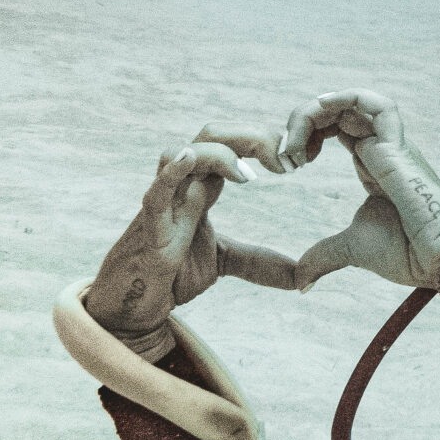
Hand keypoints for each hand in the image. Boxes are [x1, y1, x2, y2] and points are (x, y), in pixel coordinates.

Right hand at [84, 127, 296, 346]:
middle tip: (287, 159)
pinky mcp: (149, 230)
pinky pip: (155, 194)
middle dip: (251, 136)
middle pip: (212, 135)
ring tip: (250, 176)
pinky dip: (171, 173)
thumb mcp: (225, 262)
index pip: (234, 144)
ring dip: (218, 154)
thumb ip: (262, 262)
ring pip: (181, 152)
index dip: (266, 142)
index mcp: (203, 186)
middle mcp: (182, 186)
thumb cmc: (172, 272)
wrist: (135, 304)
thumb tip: (304, 277)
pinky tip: (188, 157)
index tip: (300, 158)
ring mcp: (164, 204)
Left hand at [279, 89, 439, 290]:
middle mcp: (382, 148)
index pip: (336, 128)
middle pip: (339, 111)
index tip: (287, 164)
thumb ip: (324, 256)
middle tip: (286, 152)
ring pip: (354, 101)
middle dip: (304, 120)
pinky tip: (318, 111)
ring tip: (295, 136)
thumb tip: (301, 282)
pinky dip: (343, 98)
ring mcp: (391, 144)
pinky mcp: (396, 147)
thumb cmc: (409, 252)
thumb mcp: (351, 249)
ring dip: (317, 109)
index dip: (307, 135)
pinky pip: (375, 104)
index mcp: (373, 164)